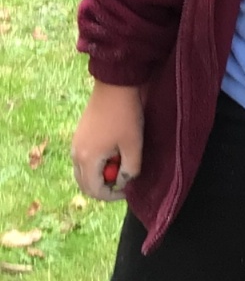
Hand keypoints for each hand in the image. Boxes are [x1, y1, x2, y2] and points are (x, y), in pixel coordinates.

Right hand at [71, 81, 143, 199]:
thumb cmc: (126, 115)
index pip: (95, 190)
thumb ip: (130, 170)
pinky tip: (114, 151)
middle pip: (85, 183)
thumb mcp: (134, 145)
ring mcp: (75, 143)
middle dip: (104, 187)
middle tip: (124, 181)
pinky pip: (84, 159)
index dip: (111, 195)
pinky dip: (96, 163)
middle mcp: (75, 154)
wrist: (115, 85)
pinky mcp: (79, 135)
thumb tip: (123, 182)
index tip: (127, 190)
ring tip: (121, 163)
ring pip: (84, 171)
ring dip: (100, 174)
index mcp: (87, 159)